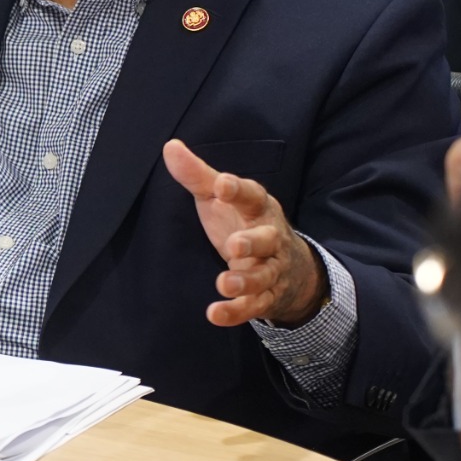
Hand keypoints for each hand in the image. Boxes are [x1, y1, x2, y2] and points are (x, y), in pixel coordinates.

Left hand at [163, 139, 325, 328]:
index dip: (238, 190)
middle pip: (268, 239)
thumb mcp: (220, 198)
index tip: (222, 185)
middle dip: (252, 243)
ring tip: (223, 284)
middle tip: (233, 246)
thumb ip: (197, 175)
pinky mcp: (266, 297)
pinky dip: (236, 312)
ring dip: (245, 282)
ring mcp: (271, 269)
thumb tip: (170, 146)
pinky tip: (215, 314)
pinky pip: (254, 307)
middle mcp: (271, 238)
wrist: (290, 266)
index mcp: (259, 208)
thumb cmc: (244, 222)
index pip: (252, 195)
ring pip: (264, 276)